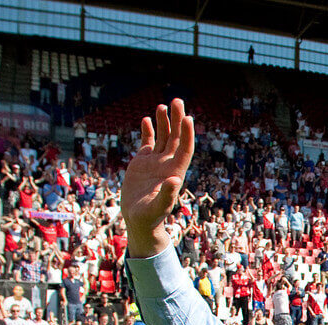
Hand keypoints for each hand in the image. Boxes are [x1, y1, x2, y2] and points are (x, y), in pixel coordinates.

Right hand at [121, 99, 195, 257]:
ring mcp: (155, 162)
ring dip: (164, 122)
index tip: (188, 118)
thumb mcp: (158, 207)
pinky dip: (148, 131)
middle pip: (175, 137)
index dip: (186, 134)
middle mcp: (167, 164)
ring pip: (162, 137)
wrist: (138, 221)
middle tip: (178, 100)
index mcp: (174, 172)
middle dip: (177, 120)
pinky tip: (147, 119)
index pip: (184, 149)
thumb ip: (166, 195)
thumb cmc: (150, 217)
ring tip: (163, 105)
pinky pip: (147, 143)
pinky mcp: (142, 163)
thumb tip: (174, 180)